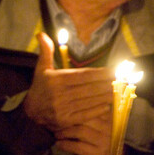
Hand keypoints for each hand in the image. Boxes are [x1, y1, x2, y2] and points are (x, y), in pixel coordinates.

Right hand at [23, 32, 112, 154]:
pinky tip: (108, 105)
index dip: (100, 73)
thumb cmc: (40, 87)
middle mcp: (59, 93)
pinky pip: (86, 114)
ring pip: (90, 101)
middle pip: (89, 88)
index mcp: (55, 79)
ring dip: (106, 96)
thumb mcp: (41, 68)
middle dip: (107, 83)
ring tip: (120, 91)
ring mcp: (62, 108)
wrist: (30, 112)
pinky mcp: (65, 121)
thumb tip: (41, 33)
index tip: (114, 71)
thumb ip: (45, 51)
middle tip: (123, 80)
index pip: (83, 75)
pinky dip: (98, 110)